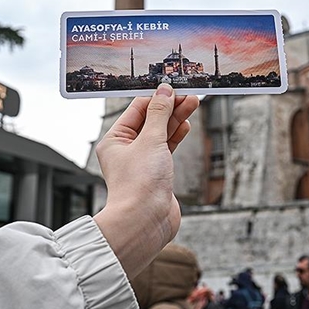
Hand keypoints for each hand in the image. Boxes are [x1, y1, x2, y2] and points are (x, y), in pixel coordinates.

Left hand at [94, 84, 198, 279]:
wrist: (146, 221)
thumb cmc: (139, 184)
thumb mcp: (151, 140)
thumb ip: (160, 114)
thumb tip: (164, 92)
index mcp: (115, 140)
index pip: (136, 110)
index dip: (156, 97)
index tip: (174, 87)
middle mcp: (126, 150)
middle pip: (150, 120)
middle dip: (169, 107)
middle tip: (189, 95)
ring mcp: (142, 162)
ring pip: (160, 133)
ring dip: (175, 119)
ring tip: (193, 104)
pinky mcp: (156, 173)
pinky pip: (166, 148)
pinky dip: (176, 136)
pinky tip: (185, 125)